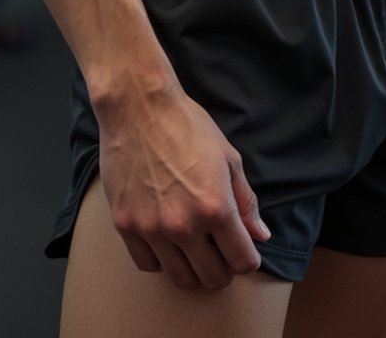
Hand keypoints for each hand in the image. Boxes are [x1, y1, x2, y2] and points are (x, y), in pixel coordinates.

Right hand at [98, 84, 271, 289]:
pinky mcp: (125, 225)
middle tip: (219, 250)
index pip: (243, 262)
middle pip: (214, 279)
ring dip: (194, 269)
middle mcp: (184, 225)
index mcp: (216, 207)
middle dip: (224, 268)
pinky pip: (148, 265)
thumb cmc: (186, 125)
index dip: (247, 258)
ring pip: (181, 279)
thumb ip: (245, 201)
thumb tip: (260, 235)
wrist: (138, 106)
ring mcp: (152, 228)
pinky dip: (161, 259)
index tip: (242, 249)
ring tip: (194, 248)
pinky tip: (166, 240)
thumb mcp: (228, 158)